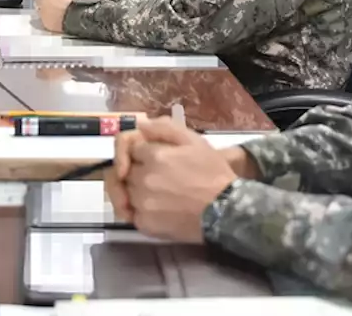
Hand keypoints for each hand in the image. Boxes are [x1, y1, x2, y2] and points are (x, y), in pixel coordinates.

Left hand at [34, 0, 80, 32]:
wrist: (82, 18)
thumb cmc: (78, 1)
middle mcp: (43, 3)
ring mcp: (44, 14)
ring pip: (41, 7)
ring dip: (46, 4)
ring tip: (56, 5)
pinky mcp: (47, 24)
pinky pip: (45, 17)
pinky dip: (48, 15)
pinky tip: (57, 14)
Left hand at [122, 118, 239, 243]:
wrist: (226, 211)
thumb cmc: (212, 173)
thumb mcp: (194, 140)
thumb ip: (164, 127)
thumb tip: (139, 126)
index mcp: (155, 156)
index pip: (130, 148)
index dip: (140, 151)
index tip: (152, 156)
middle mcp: (144, 179)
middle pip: (125, 170)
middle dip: (136, 170)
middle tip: (159, 176)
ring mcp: (143, 203)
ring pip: (125, 192)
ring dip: (134, 190)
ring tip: (157, 193)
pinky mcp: (145, 225)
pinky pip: (130, 213)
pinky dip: (137, 210)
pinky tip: (154, 208)